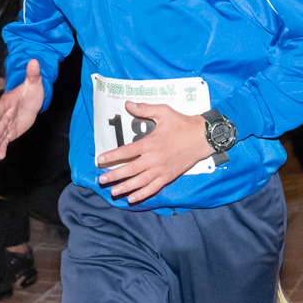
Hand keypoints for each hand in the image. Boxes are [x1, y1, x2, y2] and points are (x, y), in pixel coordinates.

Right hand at [0, 59, 44, 159]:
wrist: (32, 100)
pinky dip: (3, 148)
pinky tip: (0, 156)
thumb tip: (35, 61)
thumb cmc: (32, 90)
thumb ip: (33, 74)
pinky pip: (6, 140)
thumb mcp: (35, 82)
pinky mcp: (11, 131)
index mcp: (9, 101)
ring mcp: (7, 123)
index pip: (1, 107)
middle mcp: (5, 113)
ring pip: (1, 133)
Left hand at [97, 101, 213, 203]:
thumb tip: (127, 104)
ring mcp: (161, 170)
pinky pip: (153, 188)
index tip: (100, 160)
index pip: (126, 151)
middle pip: (130, 170)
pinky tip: (132, 199)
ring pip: (140, 182)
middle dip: (114, 175)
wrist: (202, 138)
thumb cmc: (182, 124)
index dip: (112, 156)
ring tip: (113, 192)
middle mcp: (154, 159)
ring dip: (125, 187)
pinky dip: (142, 194)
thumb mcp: (163, 112)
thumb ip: (144, 109)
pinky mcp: (168, 176)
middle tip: (101, 180)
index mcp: (150, 143)